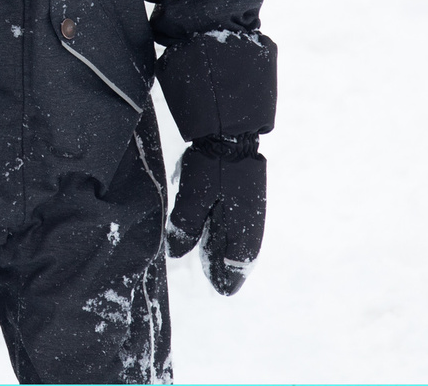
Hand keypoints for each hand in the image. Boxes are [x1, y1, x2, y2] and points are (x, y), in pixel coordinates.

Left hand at [168, 134, 265, 294]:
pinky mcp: (247, 198)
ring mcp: (251, 210)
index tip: (222, 290)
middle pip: (239, 254)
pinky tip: (219, 235)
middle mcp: (251, 223)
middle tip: (219, 283)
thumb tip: (176, 252)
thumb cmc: (211, 168)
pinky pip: (240, 226)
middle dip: (227, 267)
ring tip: (216, 263)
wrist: (231, 135)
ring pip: (240, 240)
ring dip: (228, 252)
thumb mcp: (192, 199)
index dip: (228, 277)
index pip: (237, 263)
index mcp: (241, 229)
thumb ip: (185, 227)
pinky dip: (231, 236)